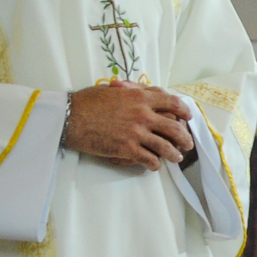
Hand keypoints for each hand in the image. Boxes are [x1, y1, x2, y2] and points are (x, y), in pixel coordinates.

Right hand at [65, 82, 194, 170]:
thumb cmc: (87, 102)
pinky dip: (155, 164)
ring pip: (166, 146)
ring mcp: (136, 133)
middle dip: (184, 137)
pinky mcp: (127, 149)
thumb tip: (145, 91)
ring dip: (174, 154)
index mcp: (140, 98)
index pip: (172, 103)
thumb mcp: (113, 90)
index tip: (188, 116)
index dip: (184, 111)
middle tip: (188, 143)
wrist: (69, 117)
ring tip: (177, 157)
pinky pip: (149, 159)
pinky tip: (155, 166)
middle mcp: (143, 114)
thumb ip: (133, 91)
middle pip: (174, 127)